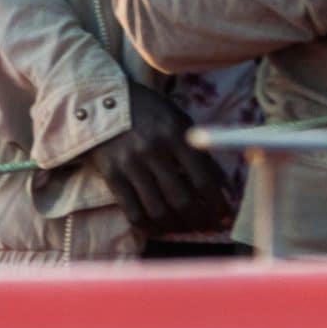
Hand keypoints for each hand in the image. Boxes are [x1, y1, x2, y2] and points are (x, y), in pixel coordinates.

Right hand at [75, 84, 230, 237]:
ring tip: (188, 228)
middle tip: (210, 227)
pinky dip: (150, 227)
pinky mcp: (111, 175)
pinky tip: (160, 228)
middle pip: (182, 200)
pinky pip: (133, 212)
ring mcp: (129, 164)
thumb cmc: (147, 111)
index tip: (226, 217)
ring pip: (158, 211)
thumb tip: (222, 188)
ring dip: (178, 227)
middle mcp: (152, 150)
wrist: (100, 99)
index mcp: (174, 134)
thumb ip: (198, 151)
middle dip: (201, 220)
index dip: (218, 205)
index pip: (203, 180)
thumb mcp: (177, 120)